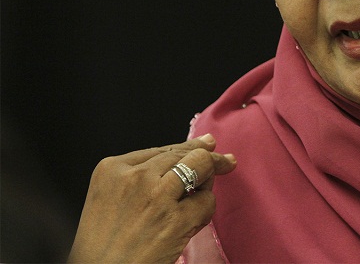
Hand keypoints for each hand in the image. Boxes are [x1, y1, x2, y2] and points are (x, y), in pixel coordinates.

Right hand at [69, 134, 235, 263]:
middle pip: (183, 153)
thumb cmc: (103, 244)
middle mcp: (135, 177)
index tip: (206, 146)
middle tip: (226, 161)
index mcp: (112, 168)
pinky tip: (196, 217)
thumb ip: (139, 176)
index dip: (188, 148)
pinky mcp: (175, 220)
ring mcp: (156, 196)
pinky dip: (206, 207)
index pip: (161, 149)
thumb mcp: (108, 197)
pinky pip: (206, 200)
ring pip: (201, 165)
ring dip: (213, 173)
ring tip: (211, 186)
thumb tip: (187, 152)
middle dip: (209, 156)